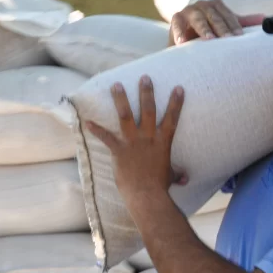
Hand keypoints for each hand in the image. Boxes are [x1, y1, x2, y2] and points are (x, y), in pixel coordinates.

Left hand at [86, 75, 186, 204]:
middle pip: (148, 110)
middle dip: (146, 92)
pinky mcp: (119, 151)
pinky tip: (87, 121)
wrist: (147, 195)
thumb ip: (177, 174)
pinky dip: (96, 129)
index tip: (178, 88)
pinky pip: (106, 137)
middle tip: (144, 77)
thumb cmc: (160, 187)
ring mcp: (133, 143)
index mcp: (162, 142)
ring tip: (116, 85)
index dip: (176, 103)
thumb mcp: (170, 177)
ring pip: (126, 116)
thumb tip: (185, 178)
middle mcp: (148, 138)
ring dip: (120, 99)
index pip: (172, 118)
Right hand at [169, 0, 264, 45]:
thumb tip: (265, 19)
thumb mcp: (224, 28)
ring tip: (209, 40)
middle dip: (221, 28)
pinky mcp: (175, 18)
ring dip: (204, 29)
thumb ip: (242, 23)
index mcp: (216, 5)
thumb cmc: (207, 33)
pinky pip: (177, 25)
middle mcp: (203, 5)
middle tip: (228, 40)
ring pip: (198, 18)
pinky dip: (179, 33)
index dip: (234, 26)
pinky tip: (182, 43)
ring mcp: (188, 10)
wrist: (184, 40)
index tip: (240, 38)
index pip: (228, 15)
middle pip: (214, 16)